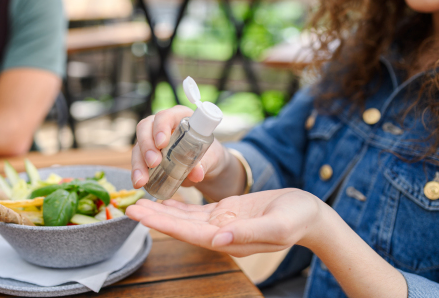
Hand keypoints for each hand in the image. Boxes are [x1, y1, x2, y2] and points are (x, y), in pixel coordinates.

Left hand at [126, 189, 326, 256]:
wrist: (308, 214)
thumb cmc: (296, 219)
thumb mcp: (276, 226)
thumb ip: (246, 234)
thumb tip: (217, 240)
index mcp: (228, 239)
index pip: (188, 232)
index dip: (163, 224)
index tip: (141, 215)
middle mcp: (220, 234)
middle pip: (180, 225)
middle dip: (154, 216)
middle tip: (129, 205)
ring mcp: (222, 224)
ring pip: (185, 217)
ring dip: (162, 209)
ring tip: (140, 201)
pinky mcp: (226, 212)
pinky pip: (197, 209)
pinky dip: (179, 204)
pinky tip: (165, 198)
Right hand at [131, 106, 225, 188]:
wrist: (206, 167)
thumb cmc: (210, 155)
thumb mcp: (212, 158)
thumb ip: (205, 163)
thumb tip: (197, 173)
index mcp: (180, 117)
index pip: (165, 116)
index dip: (161, 127)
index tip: (162, 143)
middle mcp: (162, 125)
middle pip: (146, 128)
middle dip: (147, 145)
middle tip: (153, 162)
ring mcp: (152, 139)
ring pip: (138, 145)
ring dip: (138, 162)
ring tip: (142, 179)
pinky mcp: (147, 154)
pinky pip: (138, 160)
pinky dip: (137, 171)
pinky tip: (138, 182)